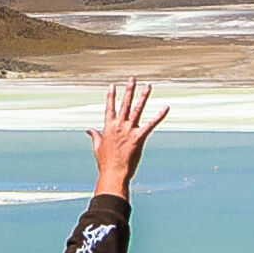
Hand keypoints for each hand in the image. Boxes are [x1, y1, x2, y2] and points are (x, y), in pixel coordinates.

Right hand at [87, 74, 166, 195]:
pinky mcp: (139, 137)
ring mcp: (129, 131)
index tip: (112, 86)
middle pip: (125, 104)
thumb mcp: (97, 147)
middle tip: (132, 79)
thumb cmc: (105, 162)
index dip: (111, 96)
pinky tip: (165, 108)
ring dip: (143, 96)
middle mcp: (119, 126)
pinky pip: (151, 124)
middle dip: (129, 90)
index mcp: (108, 127)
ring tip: (148, 86)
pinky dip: (159, 116)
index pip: (110, 108)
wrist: (114, 173)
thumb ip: (94, 135)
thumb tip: (88, 129)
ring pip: (137, 109)